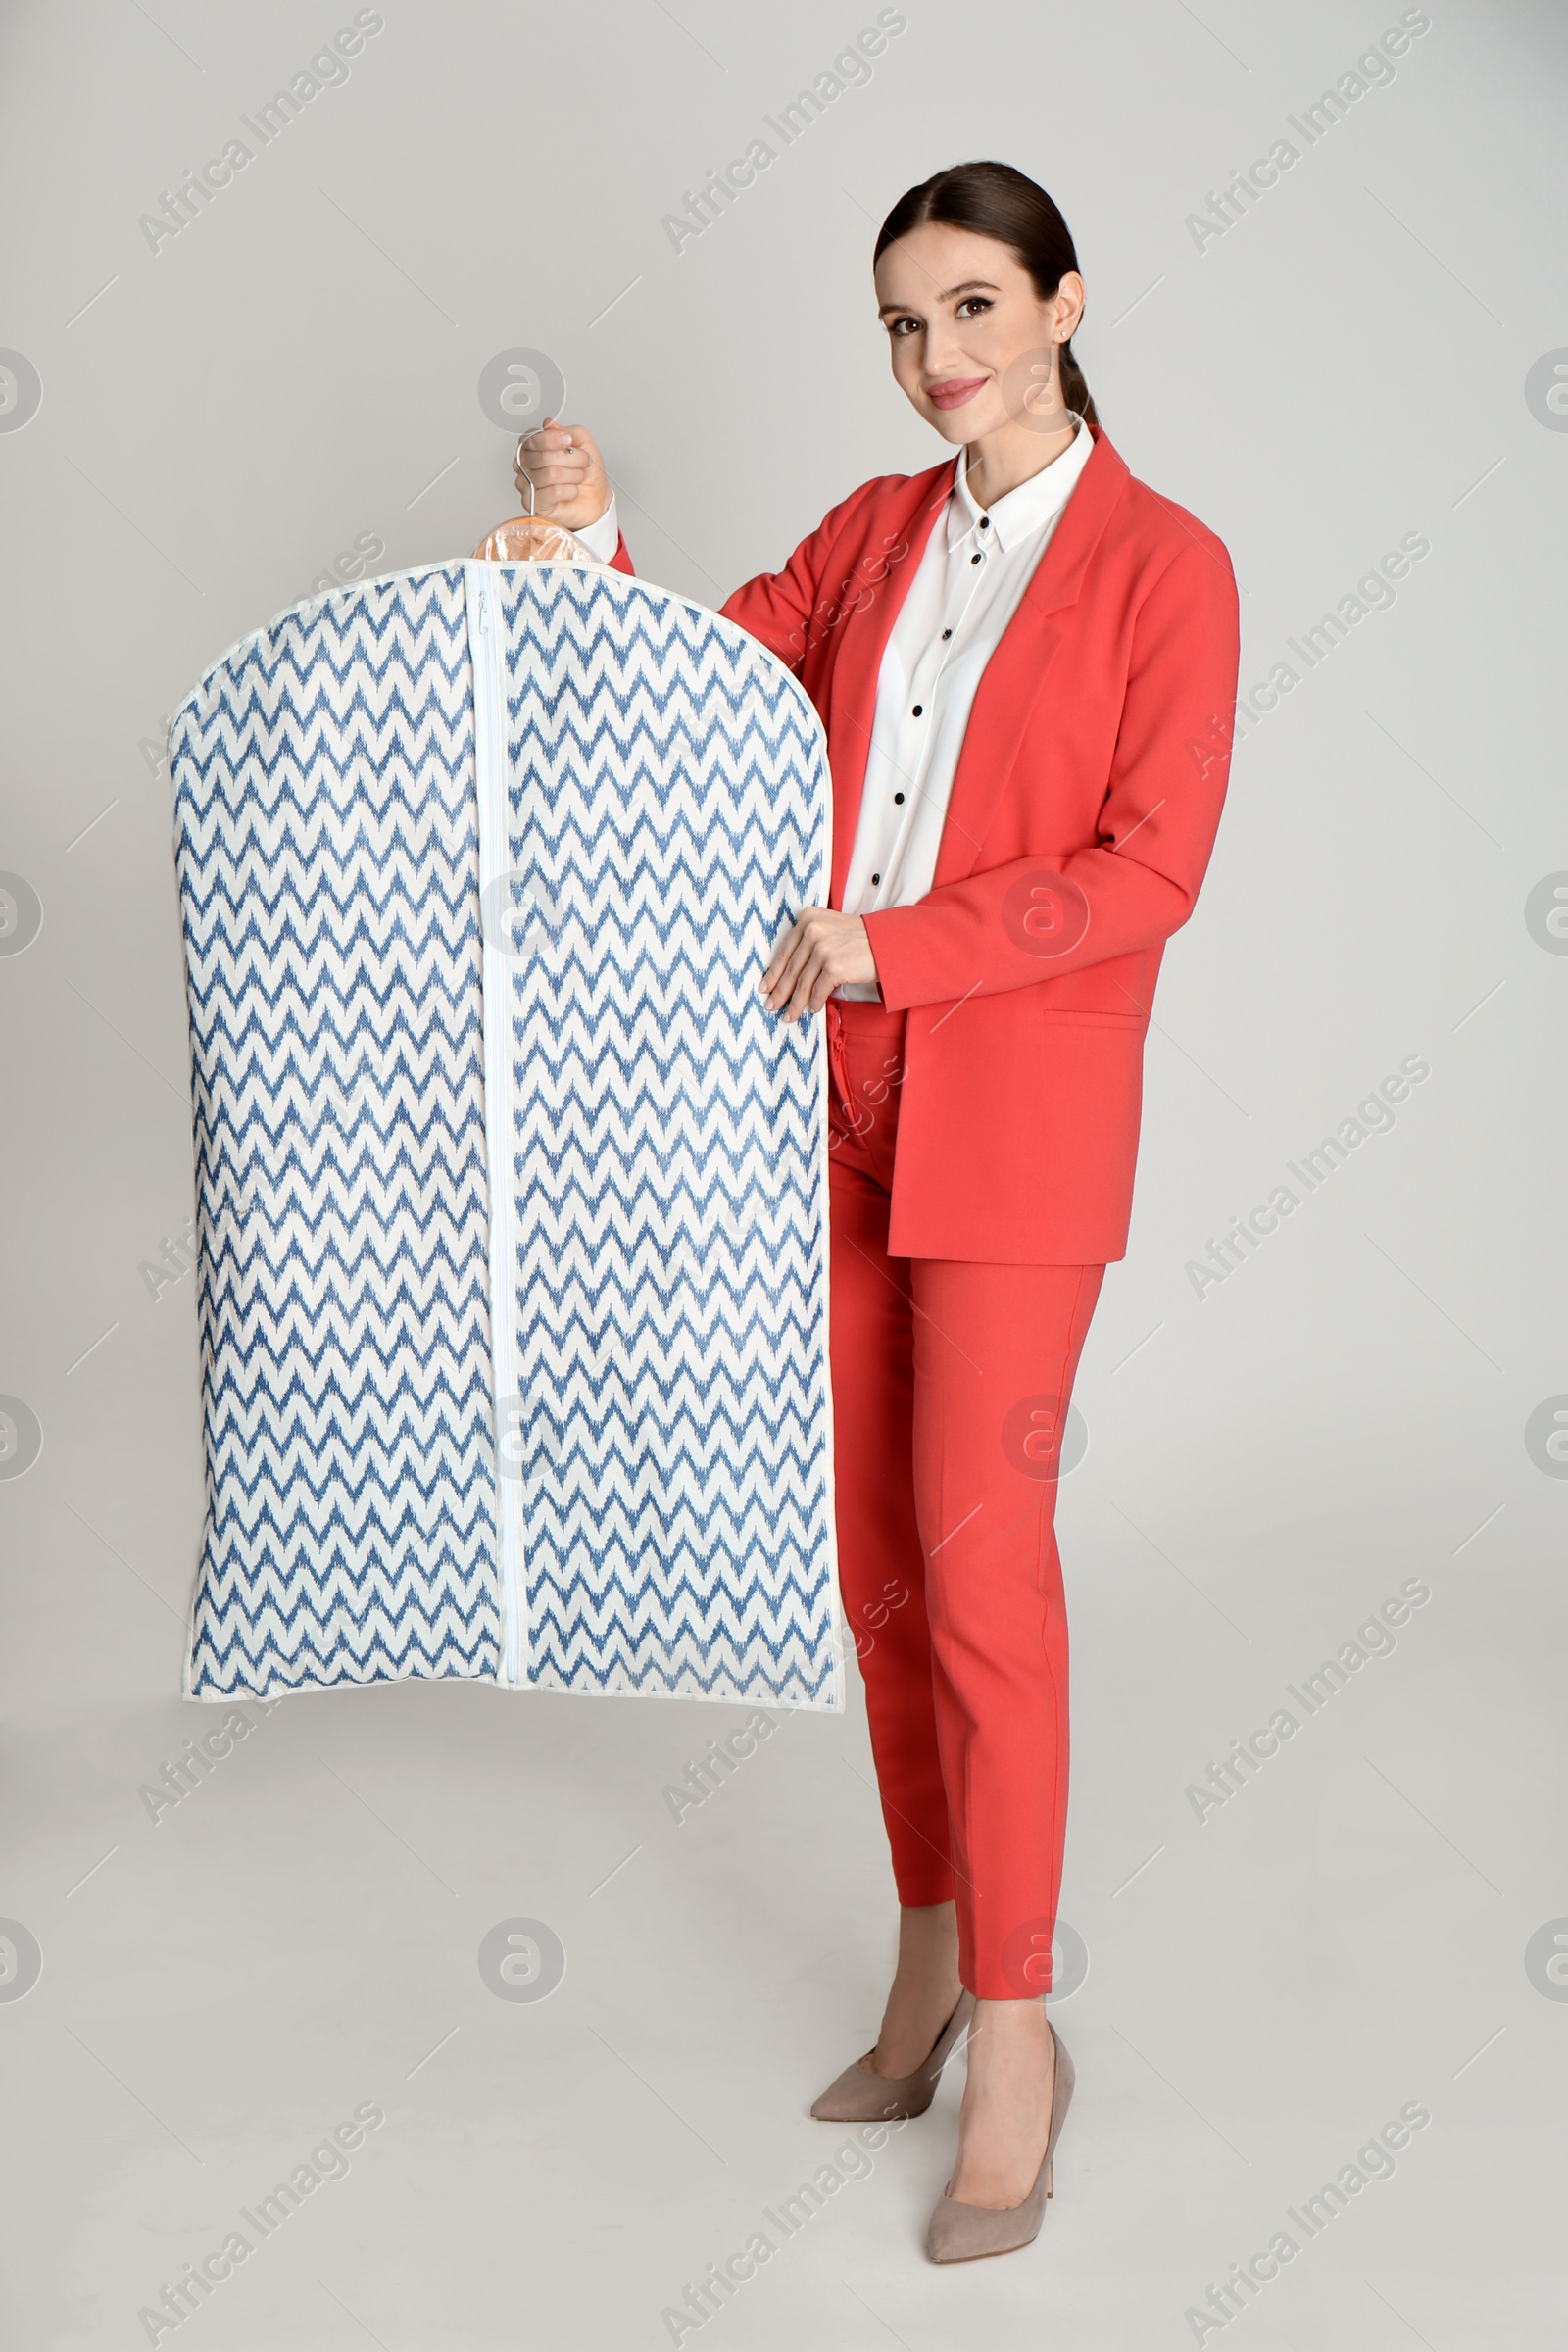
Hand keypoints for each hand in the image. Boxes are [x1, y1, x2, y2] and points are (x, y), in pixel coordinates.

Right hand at [512, 416, 610, 533]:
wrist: (596, 499)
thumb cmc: (587, 473)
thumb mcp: (584, 443)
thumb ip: (568, 431)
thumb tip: (549, 424)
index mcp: (532, 447)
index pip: (532, 439)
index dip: (552, 439)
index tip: (569, 441)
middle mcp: (525, 465)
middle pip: (543, 457)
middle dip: (571, 459)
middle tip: (584, 462)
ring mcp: (526, 485)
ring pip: (551, 474)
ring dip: (573, 475)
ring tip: (579, 477)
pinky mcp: (533, 505)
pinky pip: (553, 492)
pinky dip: (570, 490)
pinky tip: (572, 491)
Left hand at [760, 909, 878, 1020]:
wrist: (890, 944)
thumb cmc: (861, 940)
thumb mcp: (830, 929)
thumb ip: (810, 941)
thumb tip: (788, 974)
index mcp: (808, 918)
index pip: (785, 951)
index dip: (773, 973)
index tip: (764, 987)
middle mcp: (813, 930)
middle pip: (791, 969)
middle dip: (780, 992)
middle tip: (771, 1007)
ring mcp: (823, 948)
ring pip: (802, 984)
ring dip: (795, 1004)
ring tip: (789, 1016)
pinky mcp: (834, 967)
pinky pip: (818, 991)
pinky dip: (814, 1003)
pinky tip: (812, 1010)